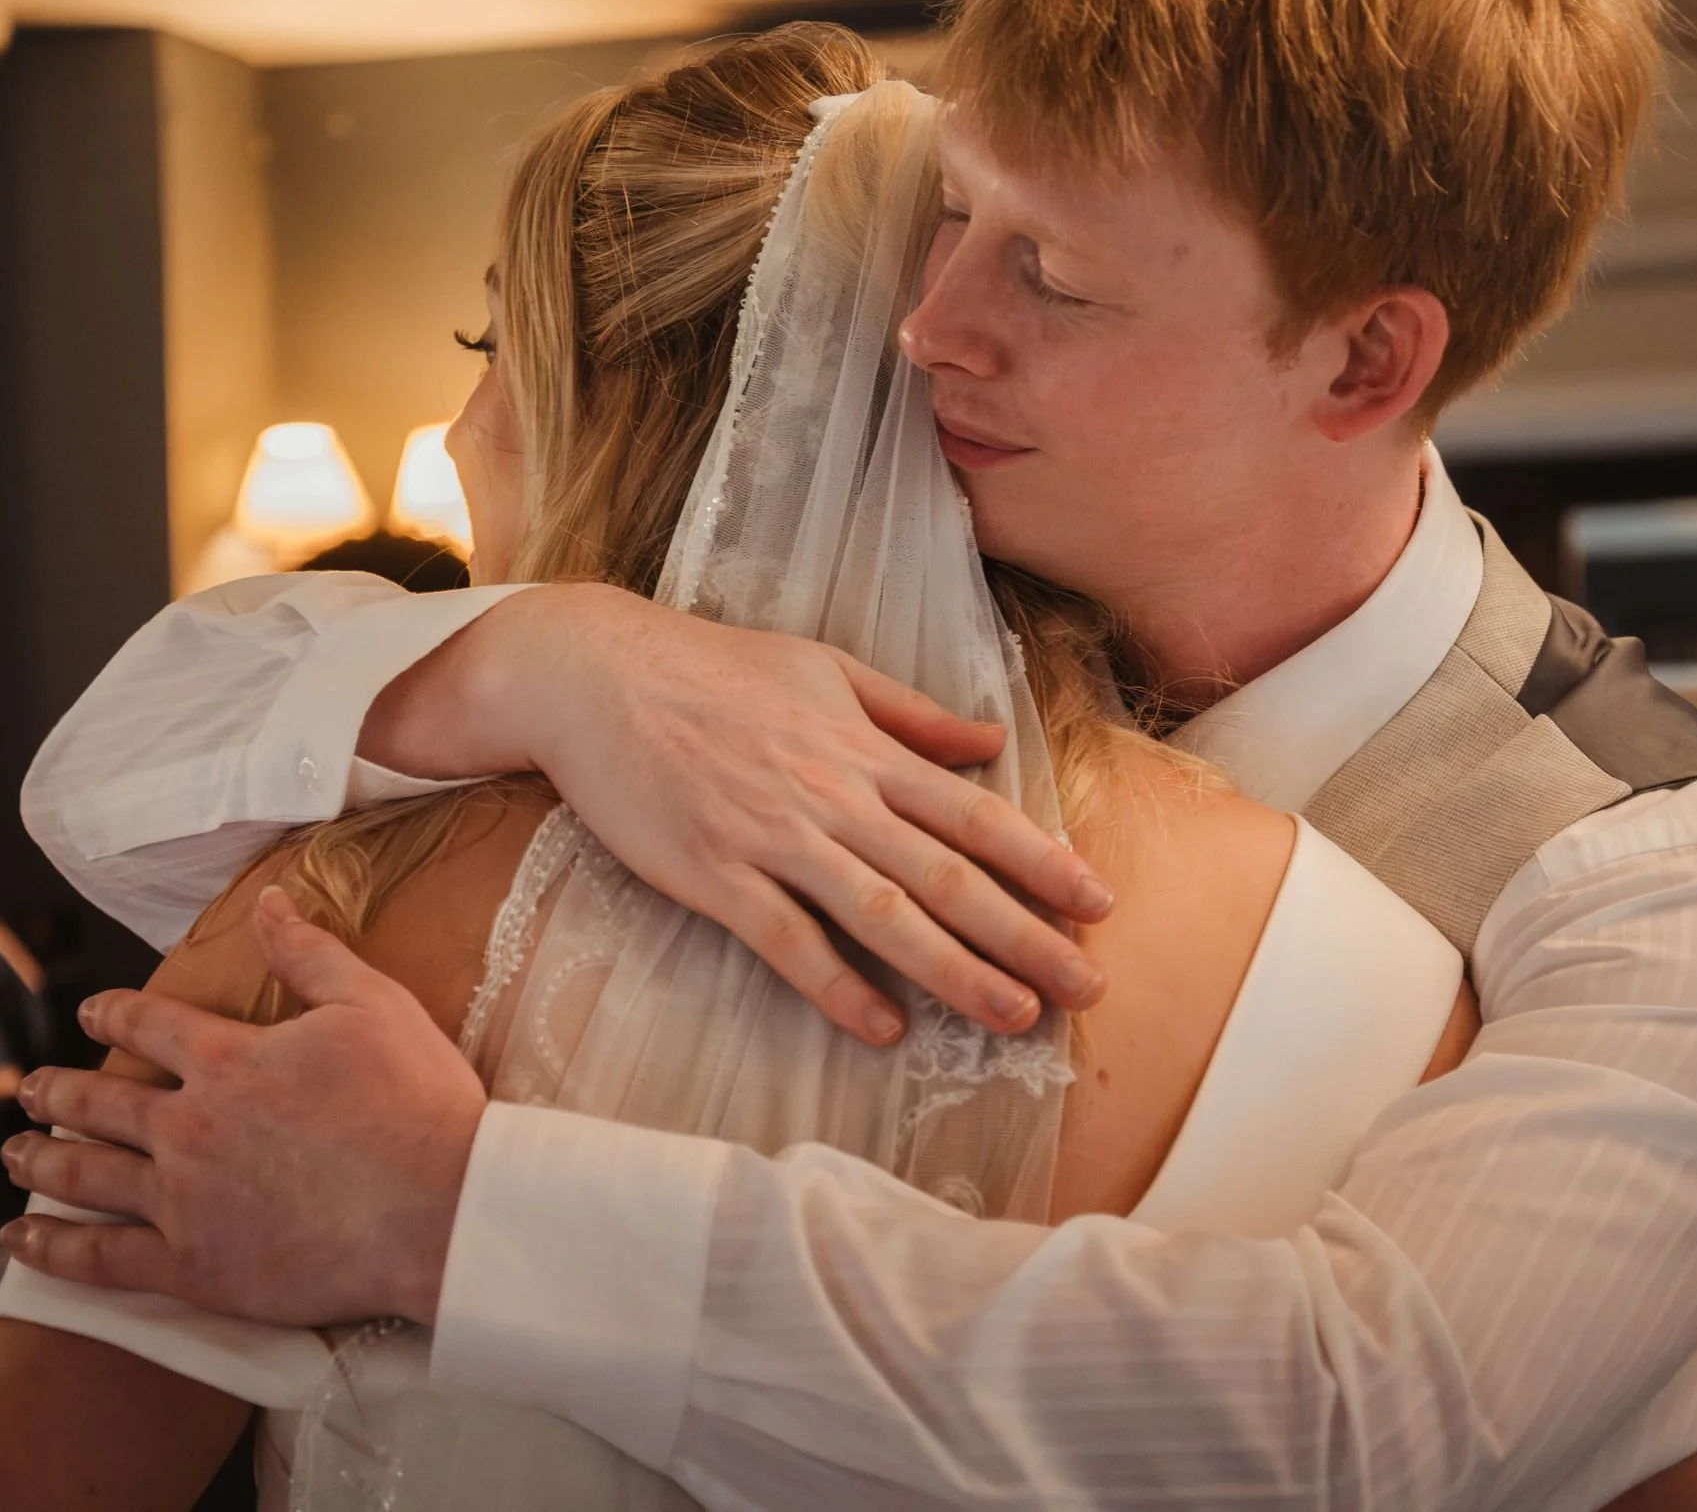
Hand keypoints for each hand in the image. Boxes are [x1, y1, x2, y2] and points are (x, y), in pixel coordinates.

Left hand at [0, 887, 479, 1326]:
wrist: (439, 1209)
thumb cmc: (417, 1103)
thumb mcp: (373, 1005)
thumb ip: (310, 954)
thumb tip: (268, 900)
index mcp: (228, 1060)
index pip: (149, 1025)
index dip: (113, 1014)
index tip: (89, 1012)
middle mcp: (189, 1126)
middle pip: (101, 1103)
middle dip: (58, 1093)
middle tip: (30, 1089)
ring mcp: (183, 1200)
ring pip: (86, 1175)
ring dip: (42, 1160)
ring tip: (16, 1152)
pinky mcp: (194, 1267)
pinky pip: (101, 1259)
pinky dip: (54, 1248)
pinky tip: (23, 1241)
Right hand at [361, 582, 1113, 1044]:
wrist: (597, 674)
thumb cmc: (711, 667)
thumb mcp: (824, 669)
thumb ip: (910, 715)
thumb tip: (992, 739)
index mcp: (864, 749)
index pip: (975, 813)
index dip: (1043, 861)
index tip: (1100, 903)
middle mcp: (832, 797)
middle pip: (948, 876)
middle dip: (1026, 935)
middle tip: (1088, 987)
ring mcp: (773, 838)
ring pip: (883, 915)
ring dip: (954, 971)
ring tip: (1014, 1016)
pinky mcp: (713, 875)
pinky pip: (786, 941)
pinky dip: (837, 987)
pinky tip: (882, 1030)